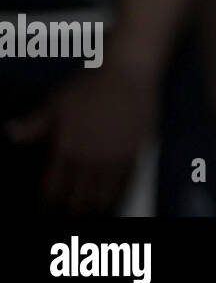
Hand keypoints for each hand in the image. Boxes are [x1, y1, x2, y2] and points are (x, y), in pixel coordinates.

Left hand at [6, 59, 156, 213]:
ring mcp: (114, 159)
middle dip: (73, 206)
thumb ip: (34, 123)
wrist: (128, 73)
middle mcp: (90, 161)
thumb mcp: (56, 102)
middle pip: (79, 198)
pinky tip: (115, 192)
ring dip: (96, 202)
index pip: (54, 189)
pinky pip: (125, 182)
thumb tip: (10, 133)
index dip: (51, 199)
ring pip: (103, 194)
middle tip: (72, 208)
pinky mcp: (135, 153)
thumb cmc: (91, 84)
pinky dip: (118, 191)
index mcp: (67, 151)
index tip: (50, 203)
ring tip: (92, 205)